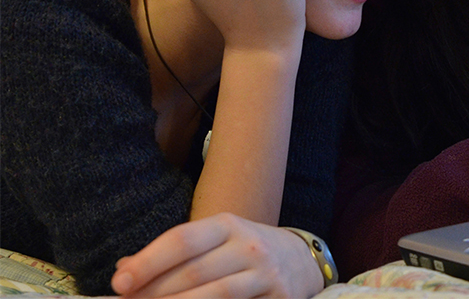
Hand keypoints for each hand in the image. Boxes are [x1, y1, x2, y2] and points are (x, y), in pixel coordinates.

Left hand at [111, 213, 322, 298]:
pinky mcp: (279, 298)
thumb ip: (173, 254)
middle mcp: (249, 245)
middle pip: (193, 272)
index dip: (149, 261)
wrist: (301, 261)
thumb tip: (124, 270)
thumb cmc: (245, 252)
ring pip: (215, 296)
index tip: (119, 283)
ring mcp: (265, 274)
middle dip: (154, 294)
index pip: (183, 240)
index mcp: (227, 225)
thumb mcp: (215, 241)